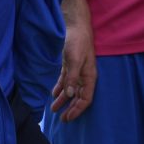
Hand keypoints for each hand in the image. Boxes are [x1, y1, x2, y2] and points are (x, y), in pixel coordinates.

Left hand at [51, 0, 96, 120]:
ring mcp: (77, 70)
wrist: (75, 25)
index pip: (85, 99)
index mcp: (89, 76)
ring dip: (63, 100)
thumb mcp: (74, 60)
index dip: (77, 110)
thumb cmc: (77, 42)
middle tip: (61, 118)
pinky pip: (66, 81)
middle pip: (78, 97)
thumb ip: (72, 78)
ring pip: (71, 90)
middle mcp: (84, 76)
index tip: (68, 118)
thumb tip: (68, 95)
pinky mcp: (70, 65)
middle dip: (70, 108)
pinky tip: (54, 93)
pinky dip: (60, 88)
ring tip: (54, 109)